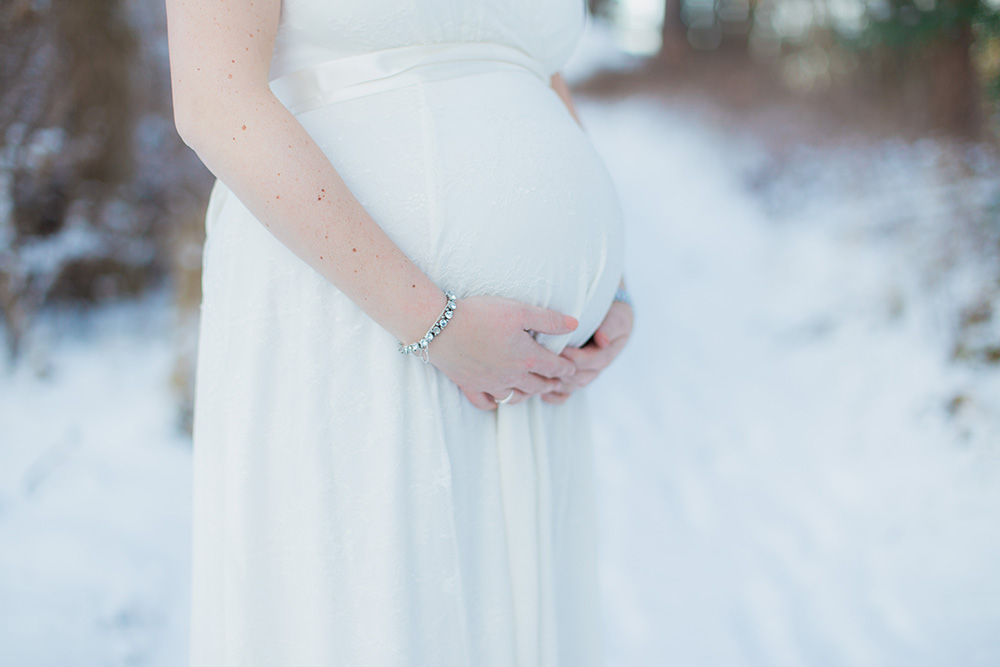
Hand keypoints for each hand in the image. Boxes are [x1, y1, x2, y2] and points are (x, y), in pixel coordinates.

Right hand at [428, 295, 579, 409]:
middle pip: (538, 387)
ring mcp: (489, 384)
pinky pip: (486, 403)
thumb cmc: (479, 314)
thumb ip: (549, 319)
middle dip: (551, 384)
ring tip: (532, 389)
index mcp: (527, 358)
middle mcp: (511, 377)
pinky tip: (498, 397)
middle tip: (558, 382)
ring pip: (515, 398)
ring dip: (527, 394)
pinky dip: (495, 402)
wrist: (438, 326)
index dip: (567, 368)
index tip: (572, 369)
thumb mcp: (519, 310)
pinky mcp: (469, 385)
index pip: (555, 368)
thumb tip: (575, 325)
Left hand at [541, 299, 633, 404]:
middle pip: (579, 377)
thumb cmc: (612, 315)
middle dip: (563, 371)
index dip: (576, 358)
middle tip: (545, 363)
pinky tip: (543, 395)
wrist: (609, 316)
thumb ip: (609, 328)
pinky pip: (566, 393)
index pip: (591, 361)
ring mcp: (584, 374)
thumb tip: (603, 340)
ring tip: (541, 375)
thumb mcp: (616, 317)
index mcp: (606, 353)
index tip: (561, 350)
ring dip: (556, 383)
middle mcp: (595, 368)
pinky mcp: (574, 377)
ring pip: (571, 386)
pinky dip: (555, 397)